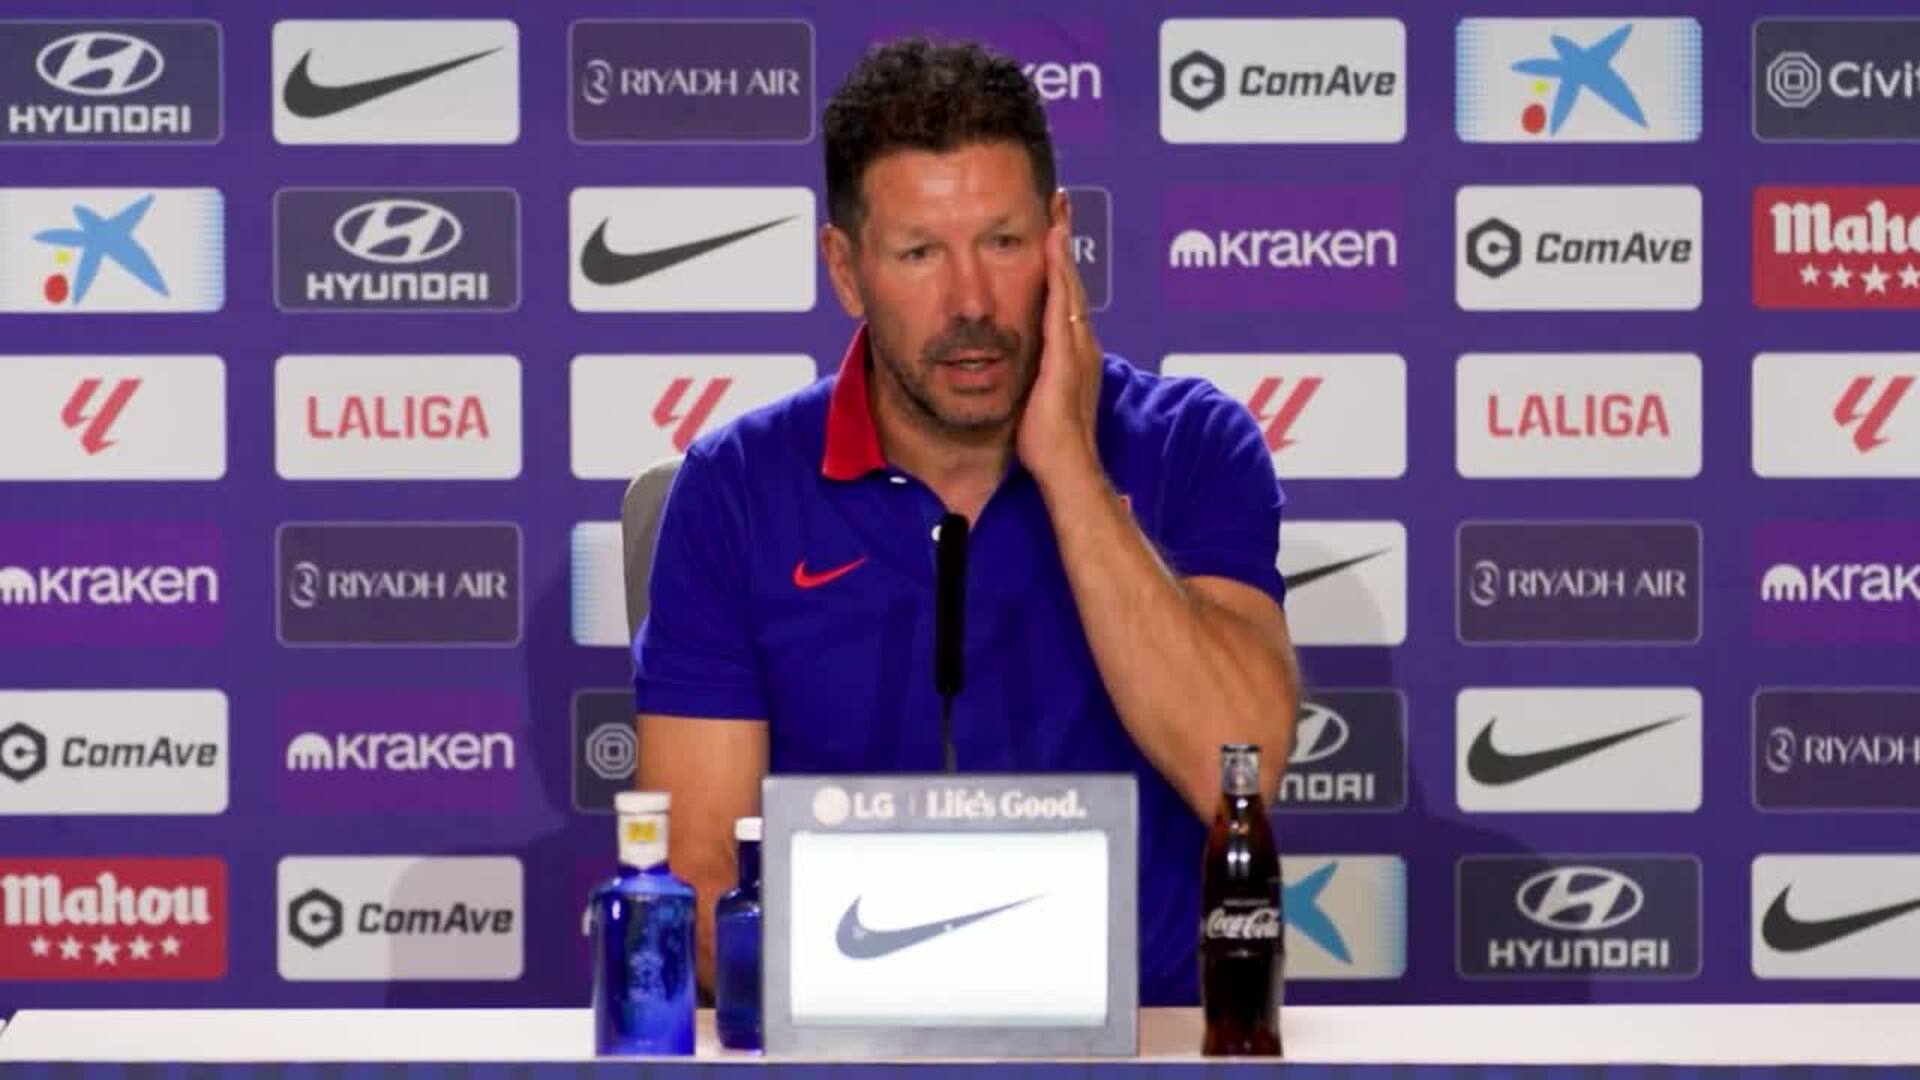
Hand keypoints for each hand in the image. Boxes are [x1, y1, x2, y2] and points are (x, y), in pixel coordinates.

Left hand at [1017, 220, 1102, 484]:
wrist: (1066, 470)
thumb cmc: (1049, 445)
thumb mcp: (1040, 400)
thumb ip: (1034, 379)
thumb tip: (1020, 372)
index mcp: (1074, 353)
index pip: (1067, 298)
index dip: (1060, 264)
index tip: (1053, 231)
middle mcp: (1081, 343)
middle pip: (1072, 281)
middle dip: (1065, 241)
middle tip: (1060, 204)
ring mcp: (1077, 347)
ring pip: (1070, 285)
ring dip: (1063, 246)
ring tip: (1057, 211)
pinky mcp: (1066, 355)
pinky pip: (1062, 302)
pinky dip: (1059, 270)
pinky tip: (1051, 245)